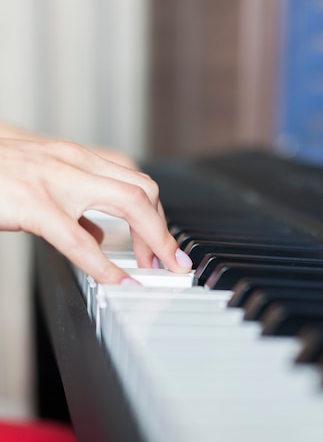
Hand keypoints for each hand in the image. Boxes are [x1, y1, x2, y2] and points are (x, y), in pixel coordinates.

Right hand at [0, 137, 191, 282]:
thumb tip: (97, 236)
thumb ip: (73, 205)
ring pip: (129, 202)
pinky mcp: (33, 203)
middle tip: (169, 262)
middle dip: (163, 229)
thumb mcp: (40, 182)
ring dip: (151, 239)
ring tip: (155, 270)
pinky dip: (106, 266)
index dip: (157, 216)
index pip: (135, 181)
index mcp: (75, 158)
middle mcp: (73, 161)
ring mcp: (55, 179)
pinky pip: (80, 240)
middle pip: (143, 189)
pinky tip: (118, 283)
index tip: (165, 246)